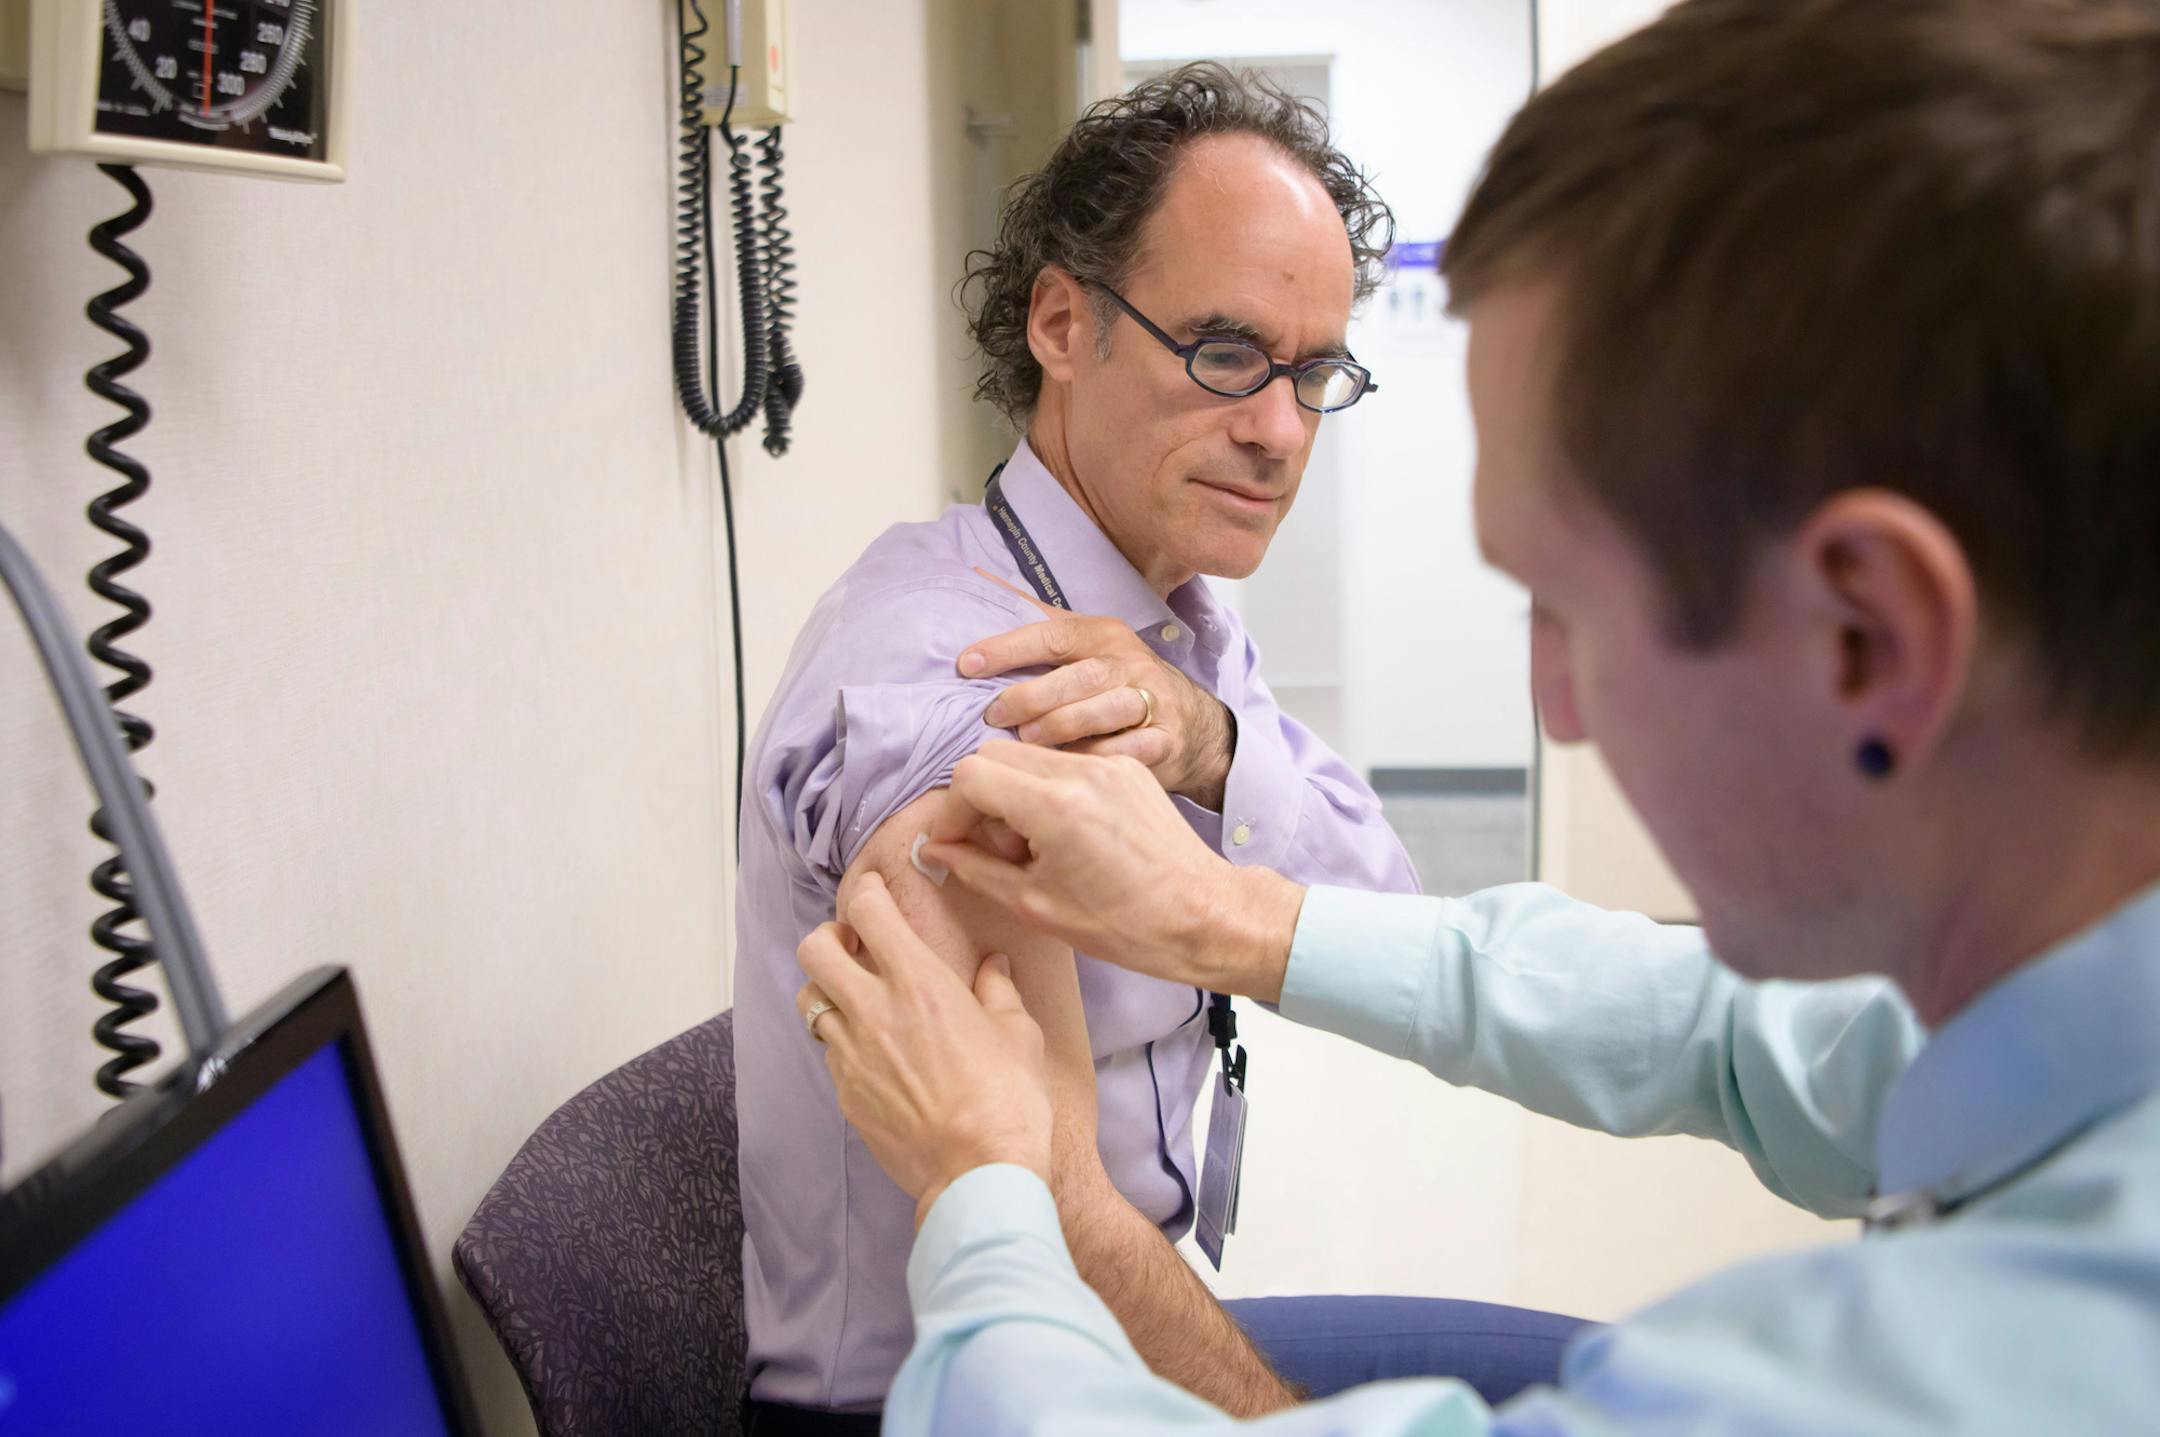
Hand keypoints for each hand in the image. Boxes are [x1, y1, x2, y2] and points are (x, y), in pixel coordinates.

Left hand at [795, 872, 1053, 1225]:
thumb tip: (993, 967)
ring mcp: (852, 1055)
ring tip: (857, 1001)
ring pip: (810, 1002)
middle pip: (815, 950)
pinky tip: (874, 1055)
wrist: (978, 1173)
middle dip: (829, 937)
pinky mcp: (845, 1094)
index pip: (869, 912)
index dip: (868, 892)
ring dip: (828, 991)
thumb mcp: (1019, 1034)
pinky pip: (829, 1053)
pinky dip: (842, 1042)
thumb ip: (998, 991)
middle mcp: (874, 1011)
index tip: (876, 892)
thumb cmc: (1008, 1099)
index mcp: (919, 983)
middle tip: (855, 946)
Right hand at [921, 741, 1304, 999]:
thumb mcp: (1035, 904)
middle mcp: (1080, 770)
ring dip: (1013, 792)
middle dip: (980, 798)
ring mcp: (1108, 764)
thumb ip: (975, 868)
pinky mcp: (1127, 768)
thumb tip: (935, 848)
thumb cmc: (1124, 924)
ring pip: (1028, 755)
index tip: (955, 844)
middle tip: (996, 848)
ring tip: (1032, 846)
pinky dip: (1048, 790)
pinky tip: (1064, 836)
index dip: (951, 812)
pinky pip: (1066, 763)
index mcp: (1054, 805)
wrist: (1202, 916)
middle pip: (994, 754)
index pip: (970, 775)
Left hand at [962, 576, 1235, 809]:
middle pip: (1081, 675)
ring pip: (1106, 710)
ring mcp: (1154, 701)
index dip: (1008, 648)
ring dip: (1062, 726)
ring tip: (1027, 740)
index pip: (1053, 634)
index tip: (967, 665)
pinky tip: (1067, 770)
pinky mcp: (1166, 740)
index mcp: (1104, 636)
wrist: (1190, 724)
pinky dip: (1096, 759)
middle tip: (993, 716)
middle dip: (1033, 695)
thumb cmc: (1117, 684)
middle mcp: (1131, 664)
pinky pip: (1129, 751)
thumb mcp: (1084, 647)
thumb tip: (979, 579)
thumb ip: (1037, 624)